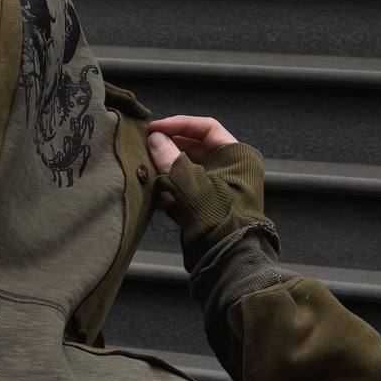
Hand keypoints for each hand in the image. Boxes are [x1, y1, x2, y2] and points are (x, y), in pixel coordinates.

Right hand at [146, 113, 274, 274]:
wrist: (227, 256)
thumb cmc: (216, 213)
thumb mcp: (190, 180)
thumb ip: (169, 156)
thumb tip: (155, 139)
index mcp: (236, 155)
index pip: (206, 128)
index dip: (178, 124)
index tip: (154, 128)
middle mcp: (229, 169)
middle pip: (194, 148)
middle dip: (168, 148)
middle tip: (144, 147)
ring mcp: (217, 190)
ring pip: (186, 170)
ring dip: (164, 169)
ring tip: (144, 167)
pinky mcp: (205, 208)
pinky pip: (184, 191)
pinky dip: (168, 190)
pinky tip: (151, 192)